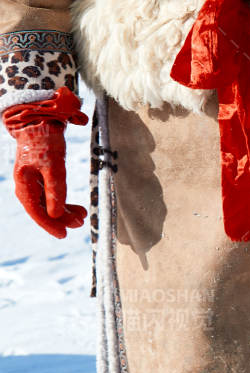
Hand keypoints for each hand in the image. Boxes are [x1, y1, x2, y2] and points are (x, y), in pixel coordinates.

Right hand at [6, 91, 88, 239]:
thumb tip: (56, 215)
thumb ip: (55, 191)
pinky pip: (51, 193)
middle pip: (42, 208)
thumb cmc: (45, 140)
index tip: (63, 235)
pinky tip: (76, 207)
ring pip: (48, 202)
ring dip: (64, 210)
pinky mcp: (41, 174)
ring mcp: (32, 179)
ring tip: (82, 216)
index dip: (49, 224)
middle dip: (61, 218)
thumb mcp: (54, 167)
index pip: (36, 210)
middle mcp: (25, 183)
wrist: (39, 118)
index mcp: (23, 182)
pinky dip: (63, 201)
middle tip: (80, 224)